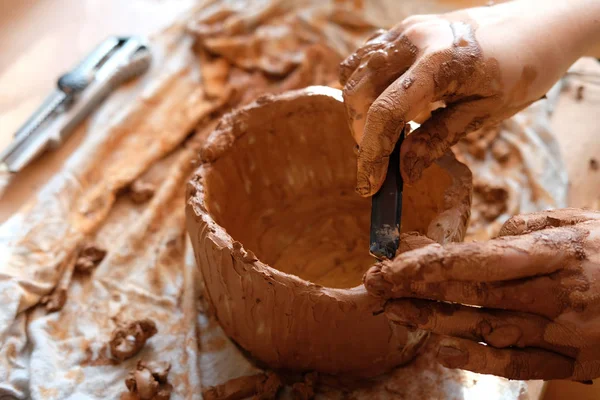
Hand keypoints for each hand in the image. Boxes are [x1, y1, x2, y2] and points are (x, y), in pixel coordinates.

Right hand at [340, 0, 599, 195]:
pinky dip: (361, 85)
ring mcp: (405, 29)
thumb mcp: (485, 112)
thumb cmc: (520, 70)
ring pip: (353, 73)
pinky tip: (381, 102)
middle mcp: (415, 39)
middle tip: (376, 162)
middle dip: (360, 134)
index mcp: (441, 61)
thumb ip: (438, 139)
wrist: (535, 25)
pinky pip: (362, 58)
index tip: (369, 186)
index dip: (372, 154)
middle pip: (359, 92)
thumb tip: (404, 172)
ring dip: (357, 110)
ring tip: (380, 133)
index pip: (387, 112)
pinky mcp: (401, 29)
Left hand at [364, 208, 599, 380]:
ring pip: (483, 330)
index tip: (387, 266)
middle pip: (470, 295)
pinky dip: (475, 360)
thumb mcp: (584, 221)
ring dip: (432, 322)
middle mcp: (557, 296)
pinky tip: (440, 350)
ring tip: (393, 313)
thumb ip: (532, 226)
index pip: (475, 260)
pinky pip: (516, 365)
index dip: (425, 265)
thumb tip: (487, 239)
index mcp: (558, 254)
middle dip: (414, 292)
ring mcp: (565, 335)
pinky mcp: (574, 364)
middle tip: (373, 288)